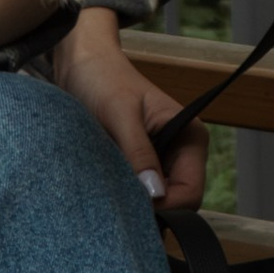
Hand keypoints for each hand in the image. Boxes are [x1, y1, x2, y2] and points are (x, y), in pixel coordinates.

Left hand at [55, 7, 208, 215]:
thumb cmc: (103, 80)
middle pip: (178, 202)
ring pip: (158, 202)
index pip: (191, 192)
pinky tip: (107, 187)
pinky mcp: (142, 164)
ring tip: (109, 191)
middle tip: (116, 203)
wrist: (82, 64)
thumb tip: (156, 193)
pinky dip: (125, 195)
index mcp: (190, 136)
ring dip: (136, 203)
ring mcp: (163, 160)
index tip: (131, 208)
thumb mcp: (120, 115)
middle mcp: (182, 152)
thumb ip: (139, 153)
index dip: (166, 207)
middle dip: (151, 208)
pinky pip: (140, 192)